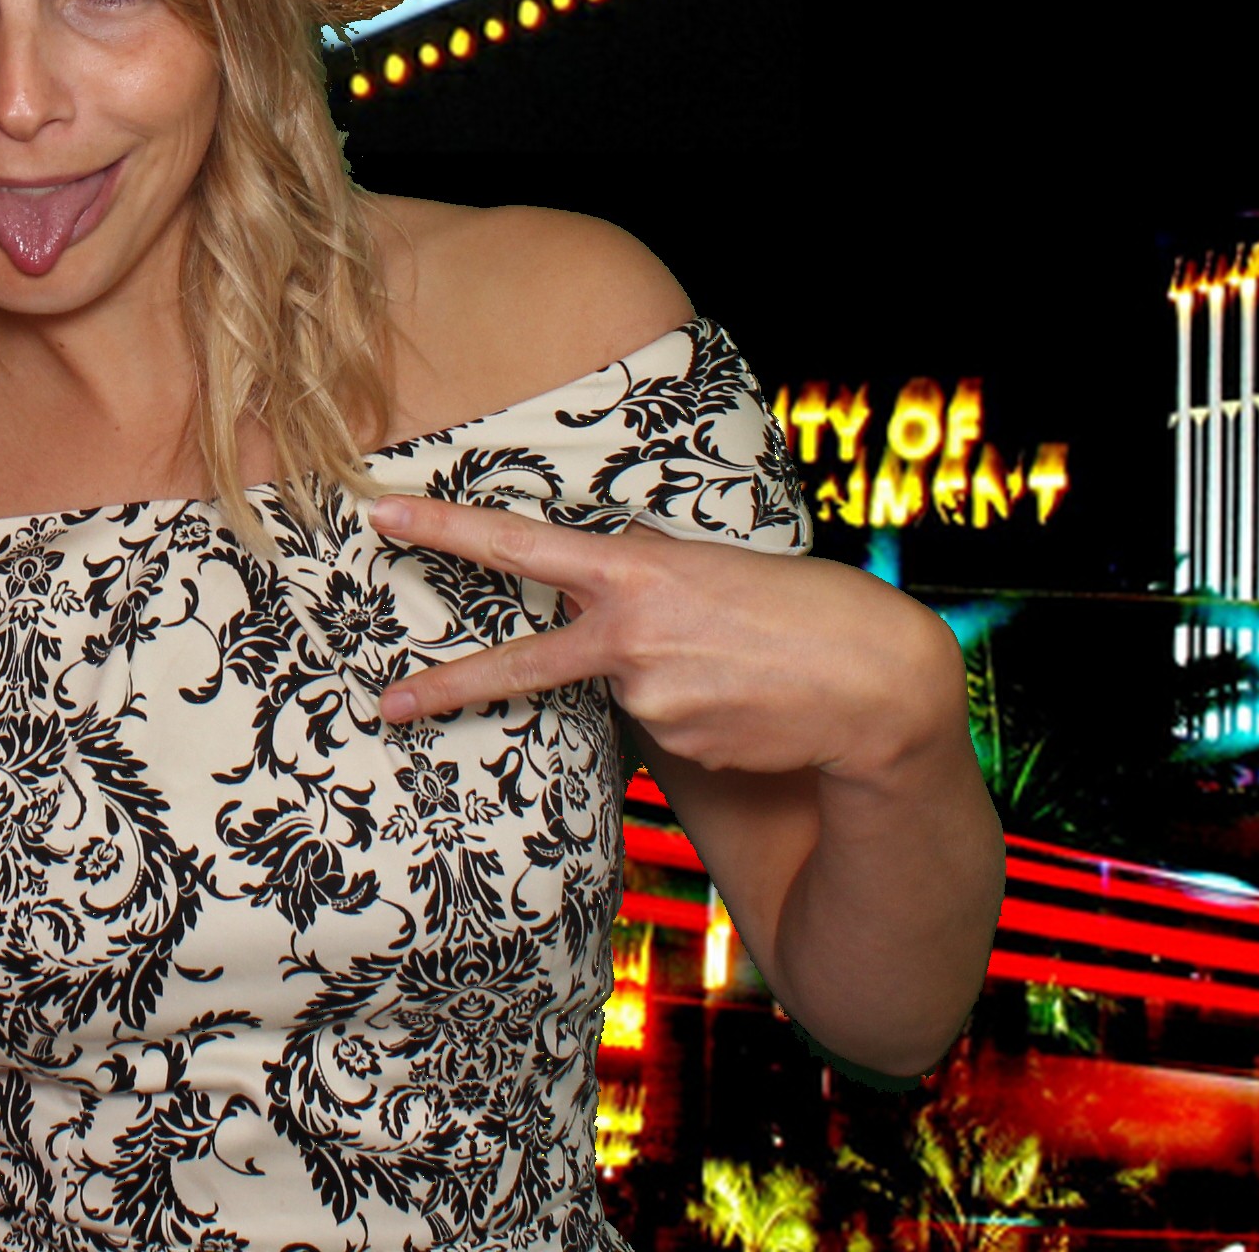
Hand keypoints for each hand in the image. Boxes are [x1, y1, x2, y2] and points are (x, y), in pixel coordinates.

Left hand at [363, 498, 961, 782]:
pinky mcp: (675, 747)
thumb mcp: (711, 568)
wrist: (878, 684)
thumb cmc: (801, 607)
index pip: (519, 546)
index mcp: (635, 572)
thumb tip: (600, 618)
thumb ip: (642, 588)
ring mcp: (650, 699)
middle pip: (521, 666)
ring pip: (623, 689)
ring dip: (665, 679)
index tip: (380, 511)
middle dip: (447, 686)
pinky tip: (746, 701)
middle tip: (385, 703)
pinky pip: (662, 726)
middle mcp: (629, 638)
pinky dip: (695, 711)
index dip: (444, 528)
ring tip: (737, 665)